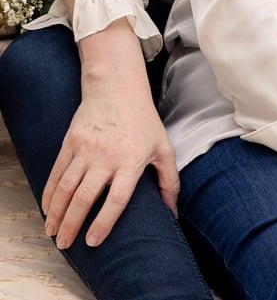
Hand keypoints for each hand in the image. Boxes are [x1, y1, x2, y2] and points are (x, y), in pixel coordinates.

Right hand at [42, 19, 178, 248]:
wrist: (118, 88)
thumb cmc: (144, 121)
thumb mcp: (163, 147)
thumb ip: (169, 182)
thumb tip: (172, 214)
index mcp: (131, 160)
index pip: (117, 199)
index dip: (104, 223)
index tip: (93, 241)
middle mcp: (107, 156)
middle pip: (85, 198)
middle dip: (72, 225)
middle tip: (65, 244)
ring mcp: (86, 148)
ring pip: (65, 188)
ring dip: (56, 213)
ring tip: (53, 232)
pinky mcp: (71, 141)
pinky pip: (56, 172)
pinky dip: (49, 193)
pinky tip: (47, 208)